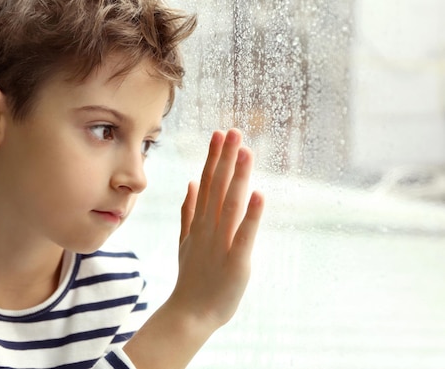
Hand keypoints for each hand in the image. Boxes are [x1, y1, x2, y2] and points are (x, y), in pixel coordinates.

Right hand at [169, 128, 263, 328]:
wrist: (191, 313)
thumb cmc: (193, 277)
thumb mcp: (186, 240)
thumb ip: (188, 211)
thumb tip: (190, 183)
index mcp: (200, 222)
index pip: (207, 183)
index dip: (214, 158)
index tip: (220, 134)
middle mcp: (209, 228)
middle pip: (217, 187)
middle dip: (225, 158)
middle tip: (233, 131)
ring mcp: (221, 243)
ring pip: (230, 204)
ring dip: (237, 177)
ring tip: (245, 151)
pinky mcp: (237, 261)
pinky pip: (244, 235)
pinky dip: (252, 215)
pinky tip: (258, 194)